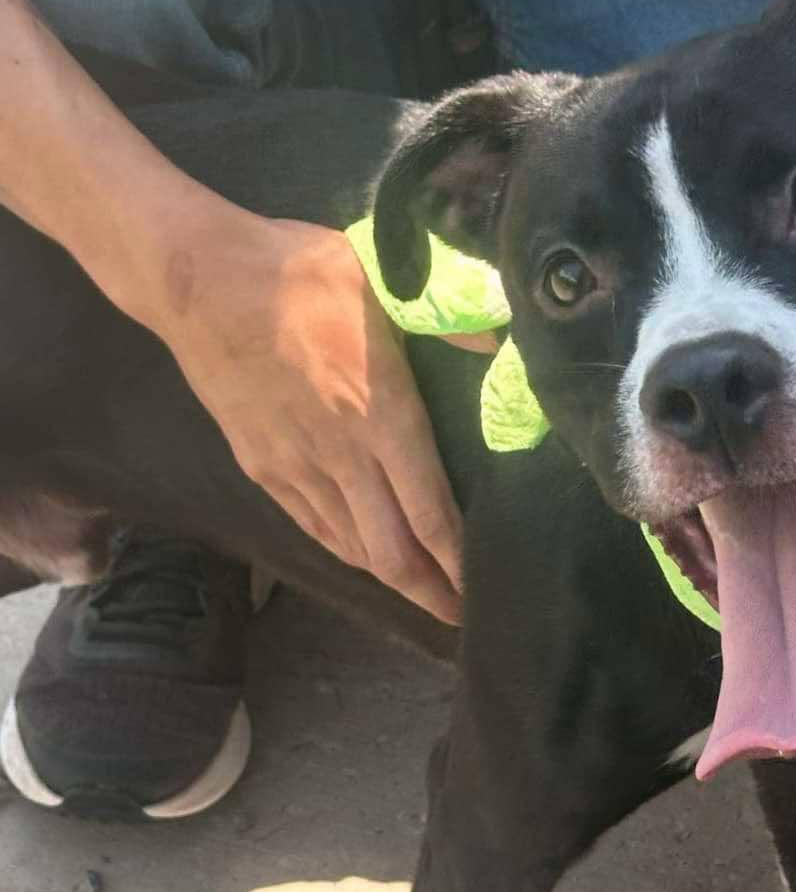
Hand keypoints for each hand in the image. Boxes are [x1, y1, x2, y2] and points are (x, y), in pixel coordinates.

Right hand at [150, 209, 473, 622]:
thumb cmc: (299, 273)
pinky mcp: (261, 466)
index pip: (432, 514)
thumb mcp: (385, 283)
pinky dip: (348, 552)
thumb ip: (447, 323)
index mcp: (385, 417)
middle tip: (465, 618)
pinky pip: (314, 526)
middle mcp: (344, 457)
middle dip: (432, 594)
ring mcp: (297, 467)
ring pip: (353, 548)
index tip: (484, 591)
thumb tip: (502, 340)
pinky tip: (366, 560)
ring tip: (425, 596)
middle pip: (393, 553)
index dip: (459, 563)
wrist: (198, 280)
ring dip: (392, 580)